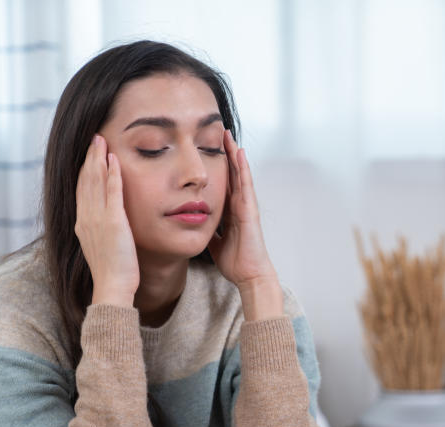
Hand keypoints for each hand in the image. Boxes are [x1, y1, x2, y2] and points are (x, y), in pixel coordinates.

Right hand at [75, 135, 138, 306]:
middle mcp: (86, 218)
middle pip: (85, 180)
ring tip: (101, 141)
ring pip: (95, 181)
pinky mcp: (113, 222)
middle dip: (90, 157)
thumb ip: (100, 231)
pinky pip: (112, 192)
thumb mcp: (101, 247)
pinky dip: (112, 174)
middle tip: (94, 138)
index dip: (85, 169)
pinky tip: (114, 159)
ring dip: (98, 158)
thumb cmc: (111, 272)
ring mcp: (98, 219)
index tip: (89, 154)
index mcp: (82, 223)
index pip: (82, 189)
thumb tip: (104, 224)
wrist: (112, 287)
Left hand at [207, 130, 278, 289]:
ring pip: (239, 174)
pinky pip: (245, 185)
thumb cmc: (235, 262)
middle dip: (225, 154)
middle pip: (231, 173)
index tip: (207, 149)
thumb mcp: (214, 242)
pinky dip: (242, 169)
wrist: (249, 275)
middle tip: (218, 132)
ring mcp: (246, 206)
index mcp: (230, 212)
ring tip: (227, 135)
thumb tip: (194, 224)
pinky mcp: (250, 211)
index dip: (216, 166)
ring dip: (234, 155)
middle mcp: (239, 205)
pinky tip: (239, 153)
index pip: (223, 183)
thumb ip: (208, 230)